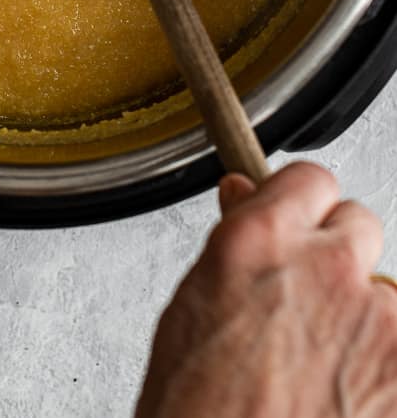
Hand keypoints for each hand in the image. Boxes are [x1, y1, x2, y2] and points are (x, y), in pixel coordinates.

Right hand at [135, 162, 396, 417]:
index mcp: (262, 240)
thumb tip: (245, 197)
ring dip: (368, 323)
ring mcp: (379, 319)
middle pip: (359, 226)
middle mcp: (326, 266)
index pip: (311, 179)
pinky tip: (348, 398)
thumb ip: (237, 242)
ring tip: (325, 377)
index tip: (300, 229)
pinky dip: (383, 370)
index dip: (303, 208)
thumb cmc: (197, 412)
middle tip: (311, 313)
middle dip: (339, 260)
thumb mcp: (195, 307)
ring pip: (388, 293)